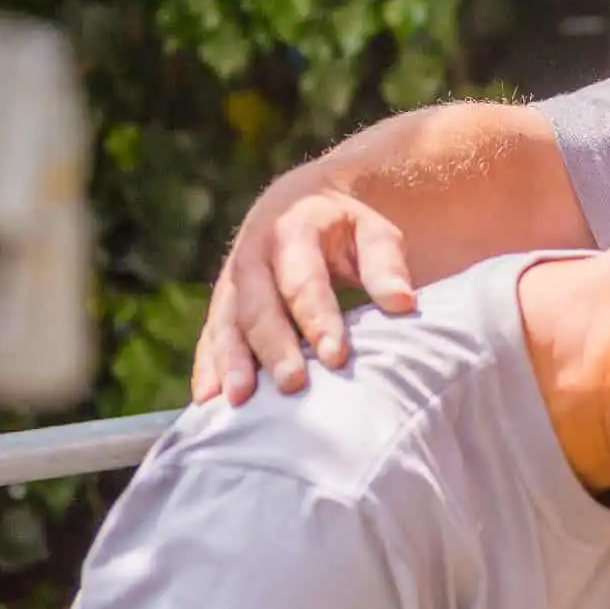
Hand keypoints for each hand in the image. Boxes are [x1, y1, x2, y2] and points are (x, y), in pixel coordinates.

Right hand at [191, 186, 416, 405]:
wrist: (300, 206)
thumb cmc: (347, 229)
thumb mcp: (372, 233)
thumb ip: (386, 264)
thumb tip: (402, 302)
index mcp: (292, 230)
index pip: (304, 280)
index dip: (318, 318)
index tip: (336, 356)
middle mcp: (253, 255)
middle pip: (258, 306)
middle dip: (274, 347)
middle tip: (293, 385)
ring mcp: (231, 281)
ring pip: (225, 324)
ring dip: (231, 363)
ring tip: (240, 401)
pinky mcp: (221, 305)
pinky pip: (209, 338)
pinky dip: (207, 369)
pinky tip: (208, 402)